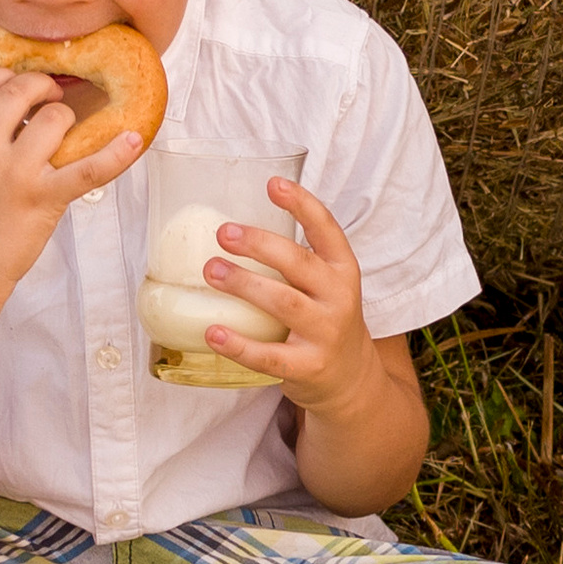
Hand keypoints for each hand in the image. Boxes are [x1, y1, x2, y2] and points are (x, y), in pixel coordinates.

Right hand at [0, 67, 142, 316]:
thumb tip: (5, 121)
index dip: (0, 74)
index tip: (13, 80)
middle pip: (19, 89)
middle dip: (40, 86)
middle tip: (51, 96)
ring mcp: (16, 172)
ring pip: (54, 118)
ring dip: (66, 117)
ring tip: (68, 129)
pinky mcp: (44, 199)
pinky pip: (89, 168)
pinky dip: (116, 153)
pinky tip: (134, 139)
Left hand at [195, 178, 380, 415]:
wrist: (351, 379)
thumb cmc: (324, 320)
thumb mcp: (325, 285)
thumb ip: (293, 260)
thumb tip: (230, 227)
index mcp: (342, 269)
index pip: (327, 229)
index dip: (301, 204)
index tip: (272, 184)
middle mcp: (339, 298)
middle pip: (299, 263)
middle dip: (260, 245)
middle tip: (223, 233)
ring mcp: (326, 333)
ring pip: (284, 303)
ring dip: (244, 284)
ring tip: (211, 270)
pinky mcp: (309, 367)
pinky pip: (270, 356)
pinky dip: (239, 344)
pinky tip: (213, 332)